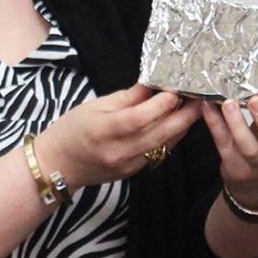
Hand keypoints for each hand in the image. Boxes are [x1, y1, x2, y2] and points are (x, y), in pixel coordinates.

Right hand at [34, 85, 204, 190]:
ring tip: (194, 109)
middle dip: (183, 116)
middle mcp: (119, 151)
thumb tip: (153, 85)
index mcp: (104, 130)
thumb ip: (127, 97)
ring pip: (164, 144)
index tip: (176, 90)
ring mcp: (128, 165)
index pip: (140, 118)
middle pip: (160, 133)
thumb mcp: (94, 106)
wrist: (58, 164)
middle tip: (199, 99)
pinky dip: (169, 137)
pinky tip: (175, 125)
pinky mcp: (133, 172)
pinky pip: (158, 152)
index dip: (162, 104)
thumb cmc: (72, 129)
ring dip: (181, 127)